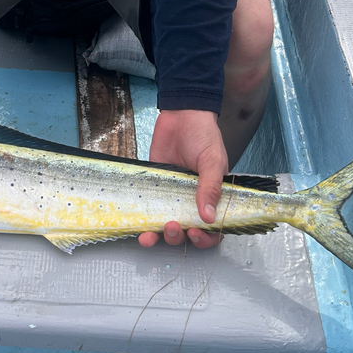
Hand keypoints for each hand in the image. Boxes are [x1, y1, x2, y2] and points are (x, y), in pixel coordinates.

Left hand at [138, 109, 227, 250]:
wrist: (181, 114)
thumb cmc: (203, 135)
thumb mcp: (213, 161)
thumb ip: (210, 188)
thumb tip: (208, 217)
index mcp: (212, 197)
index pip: (212, 228)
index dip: (205, 238)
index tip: (195, 232)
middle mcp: (192, 201)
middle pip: (187, 232)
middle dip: (179, 237)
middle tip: (173, 227)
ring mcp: (172, 196)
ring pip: (166, 227)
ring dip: (160, 236)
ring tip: (154, 233)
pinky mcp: (154, 189)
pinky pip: (149, 211)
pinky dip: (144, 223)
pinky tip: (140, 229)